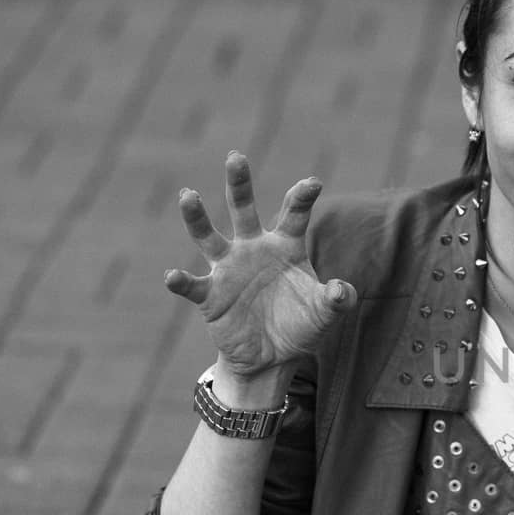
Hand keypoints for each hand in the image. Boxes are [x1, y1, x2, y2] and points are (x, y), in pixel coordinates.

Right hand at [164, 152, 357, 377]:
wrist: (273, 358)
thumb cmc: (301, 326)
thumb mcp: (325, 314)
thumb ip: (337, 300)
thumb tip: (341, 290)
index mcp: (286, 246)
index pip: (294, 214)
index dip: (302, 197)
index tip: (313, 183)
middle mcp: (254, 249)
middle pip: (244, 209)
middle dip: (239, 184)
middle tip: (236, 156)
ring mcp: (228, 269)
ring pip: (209, 236)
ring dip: (197, 217)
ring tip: (188, 196)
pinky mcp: (210, 295)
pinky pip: (192, 285)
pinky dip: (181, 281)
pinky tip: (173, 277)